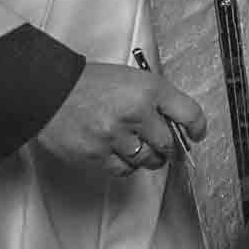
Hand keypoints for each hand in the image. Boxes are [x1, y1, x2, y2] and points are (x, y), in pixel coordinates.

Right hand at [34, 61, 206, 179]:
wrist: (50, 92)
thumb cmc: (90, 82)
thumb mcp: (132, 78)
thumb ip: (155, 99)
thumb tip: (175, 122)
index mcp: (149, 89)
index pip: (189, 113)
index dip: (198, 127)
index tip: (197, 134)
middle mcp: (137, 113)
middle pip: (169, 143)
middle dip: (170, 148)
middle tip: (166, 147)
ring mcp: (116, 136)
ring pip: (148, 159)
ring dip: (150, 158)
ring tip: (143, 151)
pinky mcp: (98, 154)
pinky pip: (124, 169)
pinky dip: (127, 166)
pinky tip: (123, 155)